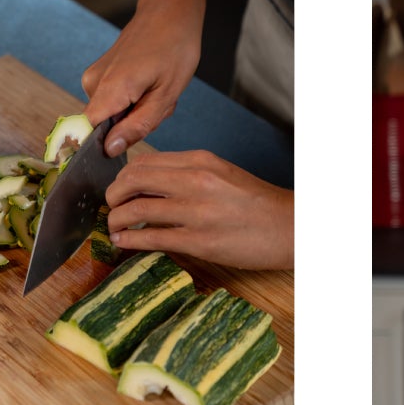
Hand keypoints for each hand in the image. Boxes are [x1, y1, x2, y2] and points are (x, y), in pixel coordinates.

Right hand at [81, 0, 201, 156]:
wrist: (169, 11)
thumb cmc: (175, 47)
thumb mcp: (167, 94)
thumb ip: (138, 125)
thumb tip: (110, 149)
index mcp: (109, 89)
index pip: (87, 134)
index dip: (106, 145)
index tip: (133, 138)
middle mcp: (92, 83)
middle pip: (106, 125)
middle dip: (134, 123)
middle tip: (160, 103)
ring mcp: (94, 76)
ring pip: (112, 113)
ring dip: (138, 110)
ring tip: (158, 90)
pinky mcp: (99, 73)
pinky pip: (113, 100)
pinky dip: (135, 99)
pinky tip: (151, 84)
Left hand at [105, 150, 293, 269]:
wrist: (291, 228)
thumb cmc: (259, 205)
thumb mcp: (223, 175)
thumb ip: (188, 175)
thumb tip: (150, 185)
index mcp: (201, 161)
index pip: (144, 162)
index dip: (123, 177)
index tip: (121, 190)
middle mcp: (196, 181)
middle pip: (132, 180)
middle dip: (113, 196)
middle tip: (112, 207)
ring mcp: (197, 211)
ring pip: (135, 209)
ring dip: (116, 220)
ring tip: (115, 228)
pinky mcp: (200, 241)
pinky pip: (151, 238)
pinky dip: (129, 241)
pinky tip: (125, 243)